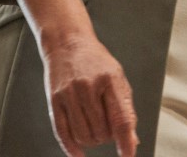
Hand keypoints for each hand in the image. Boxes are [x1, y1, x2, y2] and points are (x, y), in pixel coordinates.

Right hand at [41, 32, 137, 156]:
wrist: (66, 41)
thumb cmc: (94, 59)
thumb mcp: (117, 77)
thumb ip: (125, 109)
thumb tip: (132, 140)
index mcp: (109, 79)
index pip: (121, 119)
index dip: (126, 142)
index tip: (128, 156)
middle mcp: (87, 86)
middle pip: (102, 132)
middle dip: (108, 135)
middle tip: (107, 124)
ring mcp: (68, 93)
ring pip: (83, 136)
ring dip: (92, 140)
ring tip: (94, 127)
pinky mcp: (54, 100)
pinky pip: (62, 132)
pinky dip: (71, 148)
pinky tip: (78, 154)